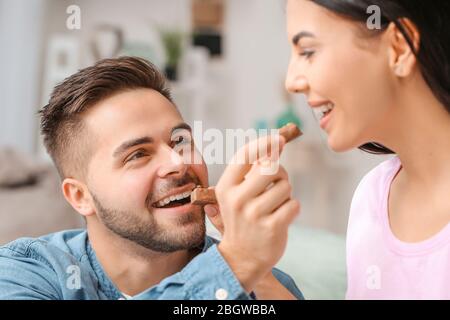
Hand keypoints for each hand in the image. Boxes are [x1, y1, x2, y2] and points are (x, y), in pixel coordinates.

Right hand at [215, 134, 299, 292]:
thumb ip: (252, 170)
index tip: (279, 139)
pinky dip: (292, 209)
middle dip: (280, 173)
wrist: (241, 257)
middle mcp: (237, 199)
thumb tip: (277, 142)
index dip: (264, 143)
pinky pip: (294, 205)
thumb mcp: (236, 194)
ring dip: (286, 195)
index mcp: (225, 187)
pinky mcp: (272, 228)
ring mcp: (254, 214)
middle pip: (271, 168)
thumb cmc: (242, 219)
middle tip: (275, 185)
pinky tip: (280, 218)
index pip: (245, 155)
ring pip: (285, 187)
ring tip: (274, 206)